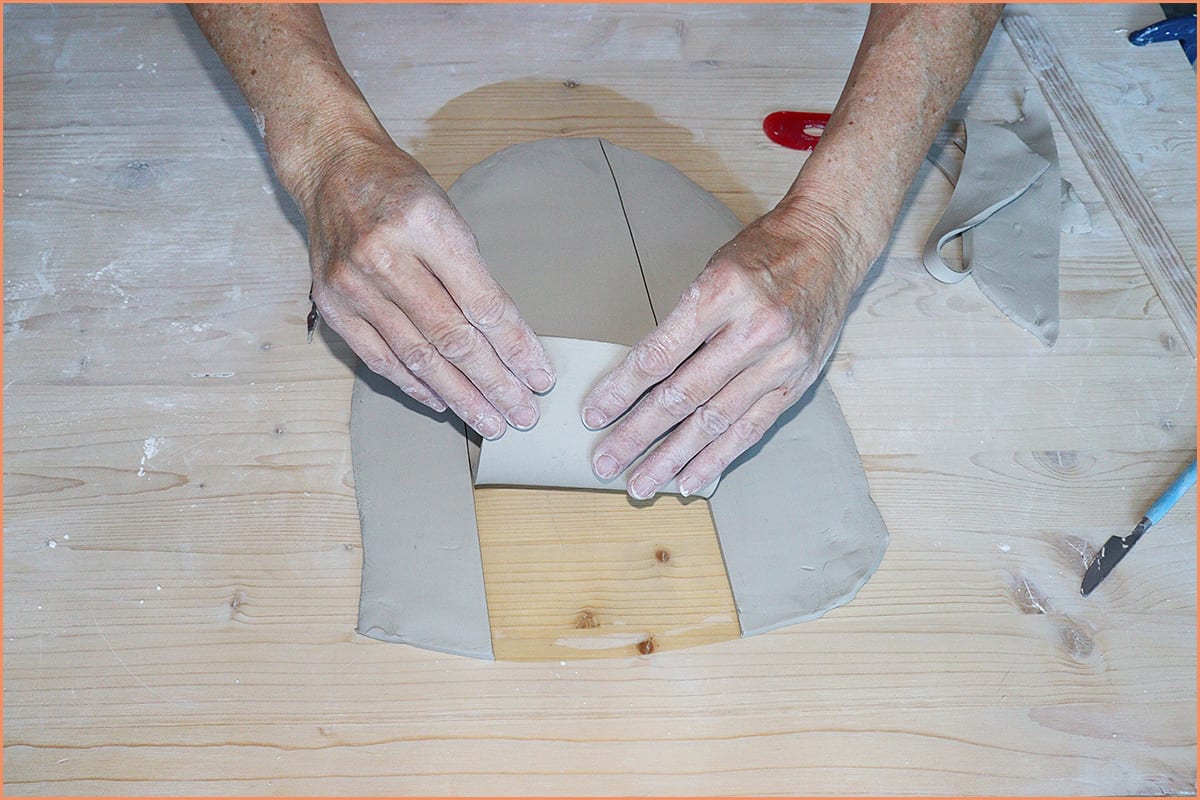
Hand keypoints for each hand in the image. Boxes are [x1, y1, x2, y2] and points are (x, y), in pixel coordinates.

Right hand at [302, 136, 554, 438]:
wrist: (333, 167)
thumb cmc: (401, 191)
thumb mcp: (449, 213)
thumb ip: (473, 274)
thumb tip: (508, 342)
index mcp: (427, 225)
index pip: (483, 303)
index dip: (516, 347)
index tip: (540, 377)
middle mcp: (387, 256)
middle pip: (452, 337)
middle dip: (494, 383)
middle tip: (523, 413)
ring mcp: (355, 284)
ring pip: (418, 356)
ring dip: (460, 396)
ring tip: (491, 421)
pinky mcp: (333, 304)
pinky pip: (380, 358)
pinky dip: (414, 385)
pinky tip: (442, 402)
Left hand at [581, 203, 866, 498]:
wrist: (830, 242)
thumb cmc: (764, 252)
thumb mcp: (714, 269)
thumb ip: (682, 321)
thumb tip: (638, 378)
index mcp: (722, 292)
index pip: (660, 354)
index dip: (621, 390)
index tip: (594, 414)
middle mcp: (753, 329)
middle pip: (684, 395)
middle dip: (638, 434)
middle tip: (606, 462)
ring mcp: (780, 360)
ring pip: (715, 421)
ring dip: (673, 458)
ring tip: (641, 483)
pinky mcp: (796, 382)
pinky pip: (751, 429)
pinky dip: (717, 458)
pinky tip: (689, 478)